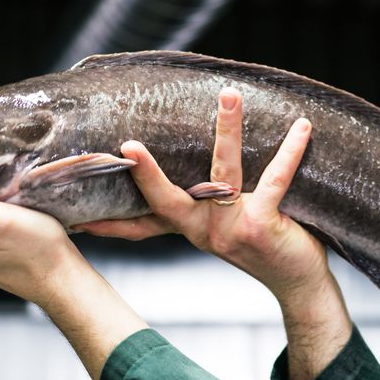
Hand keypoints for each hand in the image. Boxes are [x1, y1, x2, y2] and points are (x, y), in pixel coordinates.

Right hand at [77, 88, 351, 379]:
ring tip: (229, 95)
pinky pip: (274, 179)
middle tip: (128, 146)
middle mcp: (204, 230)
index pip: (141, 226)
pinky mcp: (261, 224)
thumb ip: (208, 202)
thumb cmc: (265, 247)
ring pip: (223, 172)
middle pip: (165, 200)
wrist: (299, 284)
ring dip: (227, 130)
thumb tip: (201, 162)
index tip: (78, 217)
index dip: (110, 222)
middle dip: (145, 173)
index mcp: (191, 229)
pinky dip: (290, 150)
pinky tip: (301, 127)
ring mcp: (230, 228)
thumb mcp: (226, 228)